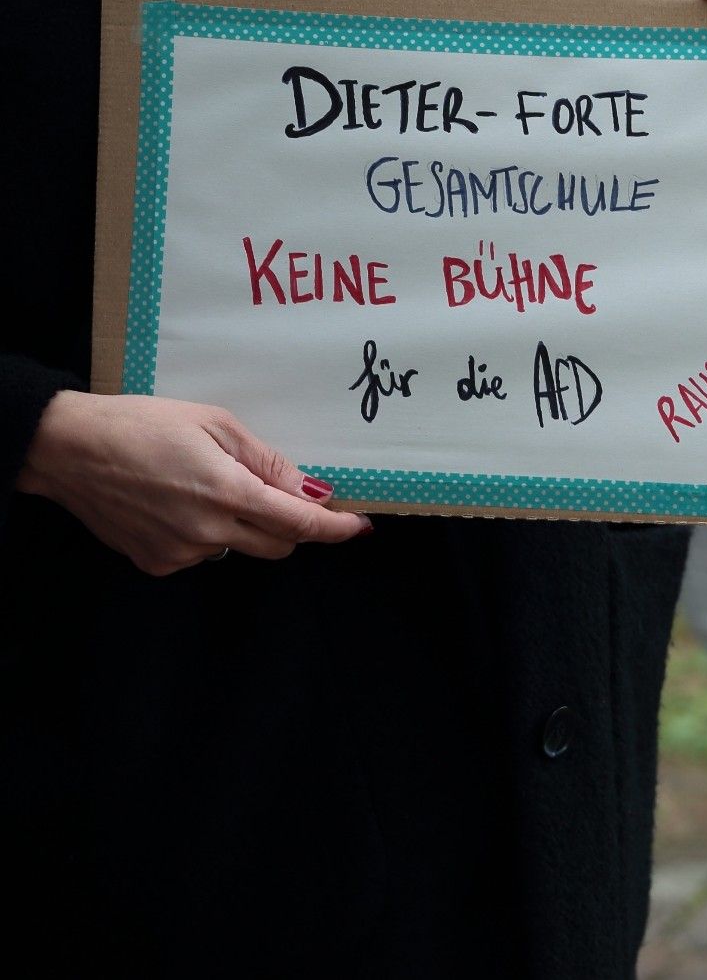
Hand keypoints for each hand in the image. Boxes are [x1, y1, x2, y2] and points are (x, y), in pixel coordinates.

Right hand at [18, 392, 371, 575]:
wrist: (68, 448)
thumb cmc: (143, 423)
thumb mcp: (216, 425)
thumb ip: (268, 462)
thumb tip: (313, 492)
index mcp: (228, 493)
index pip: (300, 524)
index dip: (335, 528)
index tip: (358, 527)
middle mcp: (208, 532)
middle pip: (278, 545)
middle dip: (291, 525)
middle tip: (280, 495)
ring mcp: (180, 553)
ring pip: (239, 548)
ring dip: (244, 526)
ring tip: (208, 486)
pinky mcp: (155, 563)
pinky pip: (202, 553)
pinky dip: (207, 533)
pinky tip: (180, 503)